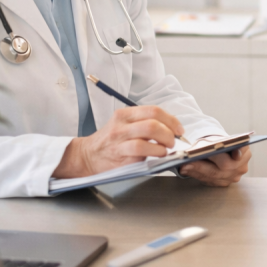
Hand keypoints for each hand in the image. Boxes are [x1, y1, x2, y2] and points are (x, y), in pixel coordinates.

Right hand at [53, 106, 183, 177]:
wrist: (87, 155)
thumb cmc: (110, 142)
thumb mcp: (125, 125)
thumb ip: (144, 123)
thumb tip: (171, 127)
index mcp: (125, 114)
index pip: (154, 110)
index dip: (171, 120)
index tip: (179, 129)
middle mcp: (122, 124)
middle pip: (153, 121)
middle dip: (170, 132)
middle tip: (173, 140)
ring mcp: (119, 138)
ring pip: (148, 133)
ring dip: (164, 142)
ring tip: (166, 149)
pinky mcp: (119, 153)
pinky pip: (141, 149)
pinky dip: (155, 151)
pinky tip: (158, 154)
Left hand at [178, 146, 250, 186]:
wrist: (224, 152)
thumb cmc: (222, 143)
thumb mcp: (223, 139)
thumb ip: (220, 142)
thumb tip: (206, 148)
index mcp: (245, 151)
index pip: (239, 152)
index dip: (234, 153)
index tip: (218, 150)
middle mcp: (242, 166)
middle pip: (224, 167)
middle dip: (205, 164)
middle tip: (188, 162)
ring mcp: (234, 177)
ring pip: (215, 176)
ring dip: (197, 171)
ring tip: (184, 167)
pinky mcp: (225, 183)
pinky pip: (210, 181)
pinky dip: (198, 175)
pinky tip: (188, 171)